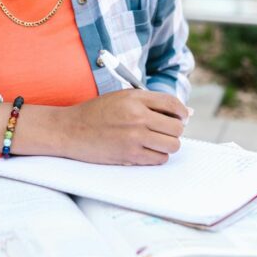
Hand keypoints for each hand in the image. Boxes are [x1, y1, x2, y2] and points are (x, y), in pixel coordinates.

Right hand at [59, 90, 189, 164]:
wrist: (70, 130)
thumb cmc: (95, 113)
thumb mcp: (122, 98)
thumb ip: (151, 103)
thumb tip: (187, 113)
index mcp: (135, 98)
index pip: (172, 104)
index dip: (182, 112)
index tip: (182, 117)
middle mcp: (137, 116)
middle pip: (176, 127)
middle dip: (174, 130)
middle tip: (164, 131)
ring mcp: (134, 137)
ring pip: (172, 145)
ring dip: (167, 145)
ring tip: (155, 142)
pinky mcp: (130, 155)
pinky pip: (159, 159)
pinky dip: (156, 156)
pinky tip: (145, 150)